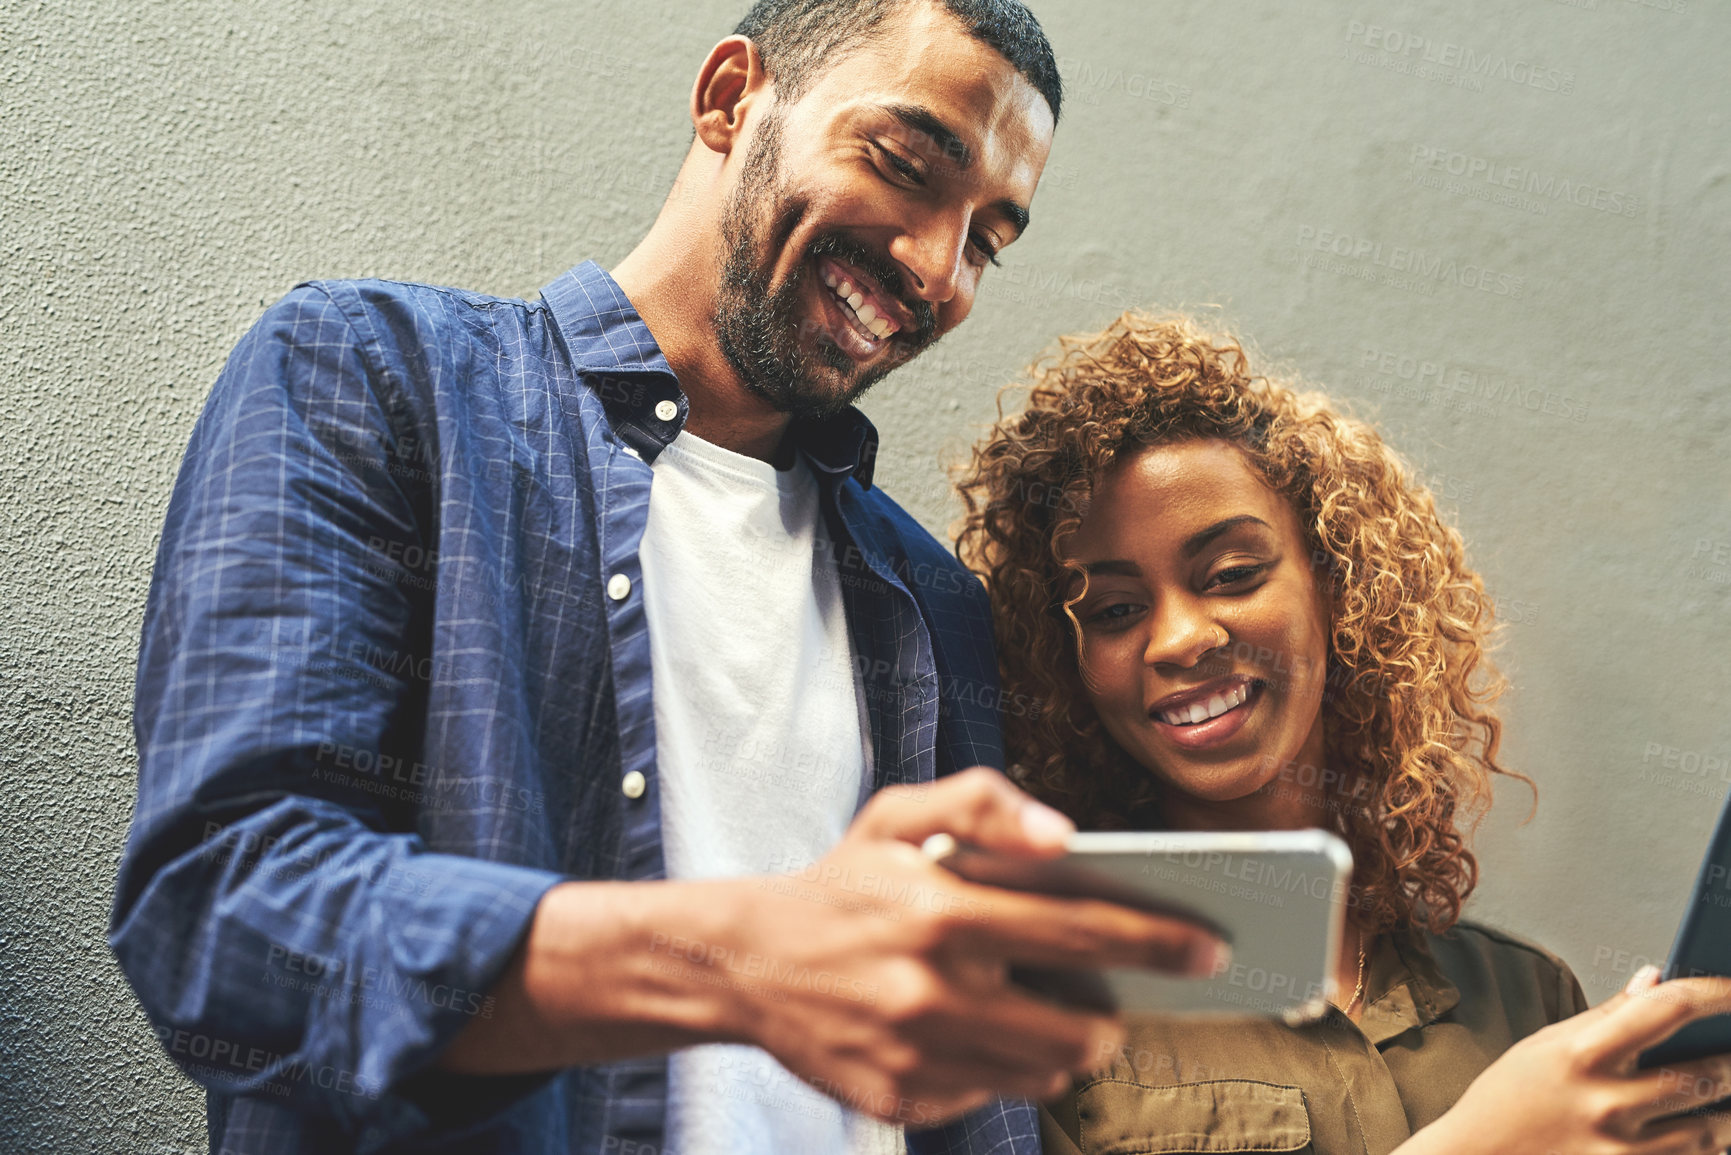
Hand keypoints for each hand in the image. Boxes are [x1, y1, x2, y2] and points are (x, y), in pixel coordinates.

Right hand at [723, 766, 1227, 1126]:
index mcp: (942, 910)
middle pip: (1078, 1026)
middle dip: (1115, 1018)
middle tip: (1117, 1003)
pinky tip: (977, 1034)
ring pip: (1042, 1072)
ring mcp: (916, 1054)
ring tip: (1051, 1016)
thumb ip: (982, 801)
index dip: (1159, 941)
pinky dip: (1001, 1068)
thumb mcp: (896, 814)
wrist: (747, 961)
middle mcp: (932, 990)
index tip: (1211, 948)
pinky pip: (988, 1095)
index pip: (1082, 929)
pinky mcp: (900, 1099)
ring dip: (1064, 1046)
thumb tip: (1067, 835)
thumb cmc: (842, 881)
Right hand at [1403, 965, 1730, 1154]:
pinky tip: (1714, 1126)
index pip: (1668, 1009)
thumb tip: (1655, 978)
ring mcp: (1623, 1151)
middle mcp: (1608, 1103)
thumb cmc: (1507, 1099)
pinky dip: (1713, 1144)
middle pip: (1708, 1075)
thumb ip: (1607, 1015)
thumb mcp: (1545, 1044)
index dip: (1716, 993)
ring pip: (1715, 1129)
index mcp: (1582, 1054)